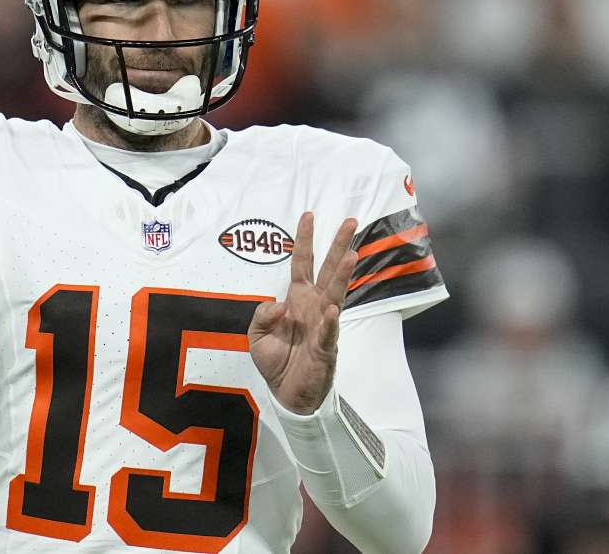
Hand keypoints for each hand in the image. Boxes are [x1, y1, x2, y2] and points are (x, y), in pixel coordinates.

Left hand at [248, 213, 357, 414]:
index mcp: (297, 299)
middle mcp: (314, 306)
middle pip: (328, 270)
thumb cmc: (276, 360)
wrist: (287, 393)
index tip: (308, 215)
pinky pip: (328, 333)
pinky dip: (329, 322)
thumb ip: (262, 314)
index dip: (304, 240)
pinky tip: (331, 310)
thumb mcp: (256, 335)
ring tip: (352, 255)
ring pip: (335, 295)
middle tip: (350, 221)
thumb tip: (278, 303)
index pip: (302, 263)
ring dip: (343, 276)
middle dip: (339, 246)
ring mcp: (323, 325)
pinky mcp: (325, 348)